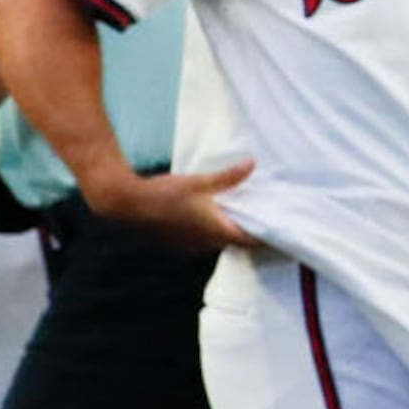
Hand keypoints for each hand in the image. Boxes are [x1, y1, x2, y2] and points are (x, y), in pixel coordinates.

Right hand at [88, 160, 261, 252]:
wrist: (127, 203)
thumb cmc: (164, 193)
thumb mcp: (200, 181)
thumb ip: (228, 176)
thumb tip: (252, 165)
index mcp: (215, 231)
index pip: (250, 240)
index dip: (267, 236)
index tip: (281, 230)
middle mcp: (205, 243)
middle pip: (237, 242)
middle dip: (252, 232)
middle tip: (267, 218)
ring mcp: (191, 244)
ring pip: (220, 241)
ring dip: (231, 231)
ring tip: (245, 216)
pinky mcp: (179, 241)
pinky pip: (204, 239)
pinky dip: (215, 230)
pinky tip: (216, 217)